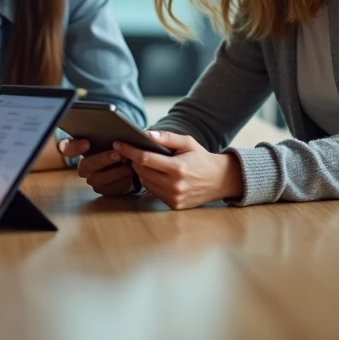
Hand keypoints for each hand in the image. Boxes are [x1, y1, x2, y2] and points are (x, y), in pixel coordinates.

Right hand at [61, 139, 137, 196]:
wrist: (128, 163)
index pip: (68, 149)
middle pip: (85, 165)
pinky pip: (109, 189)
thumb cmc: (118, 146)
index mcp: (82, 149)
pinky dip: (121, 181)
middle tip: (117, 154)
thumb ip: (110, 135)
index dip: (75, 147)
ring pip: (97, 179)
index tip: (87, 143)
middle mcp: (84, 166)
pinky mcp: (103, 190)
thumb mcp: (113, 138)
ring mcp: (92, 179)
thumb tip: (115, 131)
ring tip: (128, 166)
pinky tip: (130, 174)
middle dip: (102, 159)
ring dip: (114, 172)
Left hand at [113, 131, 243, 209]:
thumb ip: (167, 138)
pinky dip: (150, 182)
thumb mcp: (188, 143)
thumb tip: (147, 134)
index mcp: (178, 168)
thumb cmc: (202, 158)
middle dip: (134, 160)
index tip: (118, 143)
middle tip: (131, 151)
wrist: (220, 180)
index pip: (145, 159)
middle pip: (142, 171)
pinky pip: (153, 191)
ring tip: (143, 162)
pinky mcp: (174, 205)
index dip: (129, 150)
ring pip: (145, 182)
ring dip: (141, 172)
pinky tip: (154, 174)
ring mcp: (174, 197)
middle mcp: (175, 185)